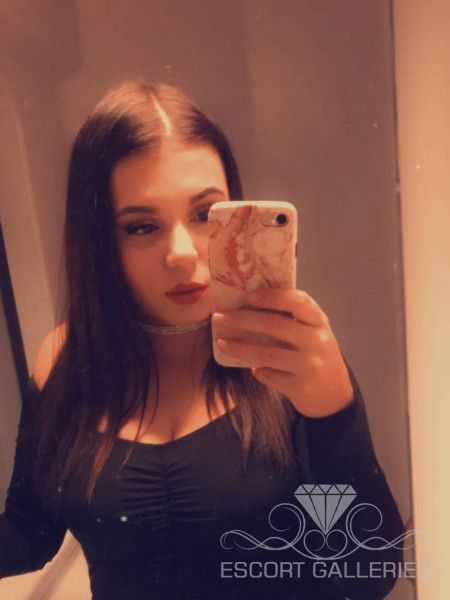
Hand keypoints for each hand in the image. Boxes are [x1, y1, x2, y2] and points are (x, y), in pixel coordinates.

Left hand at [213, 288, 354, 417]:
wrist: (334, 395)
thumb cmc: (315, 354)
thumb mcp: (312, 332)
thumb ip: (292, 318)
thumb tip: (249, 302)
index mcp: (319, 321)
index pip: (298, 301)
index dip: (271, 296)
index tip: (248, 296)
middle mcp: (317, 341)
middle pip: (274, 325)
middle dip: (242, 320)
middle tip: (220, 318)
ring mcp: (310, 365)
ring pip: (266, 353)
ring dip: (239, 347)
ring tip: (221, 342)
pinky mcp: (300, 386)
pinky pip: (269, 375)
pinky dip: (256, 371)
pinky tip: (251, 367)